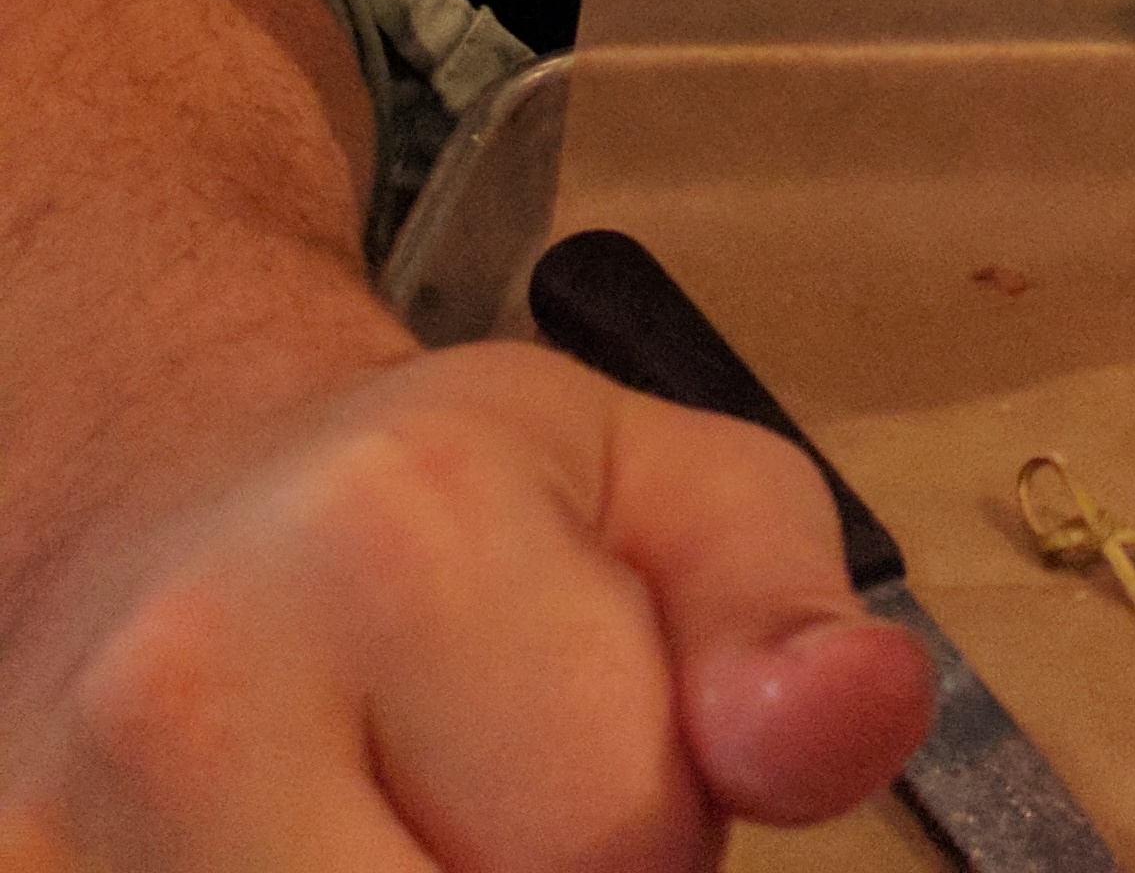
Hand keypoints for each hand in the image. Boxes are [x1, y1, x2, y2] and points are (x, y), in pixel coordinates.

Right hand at [4, 337, 931, 868]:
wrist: (175, 518)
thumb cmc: (454, 514)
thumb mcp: (667, 493)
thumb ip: (779, 617)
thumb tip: (858, 716)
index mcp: (392, 528)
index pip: (614, 839)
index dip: (648, 825)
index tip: (588, 741)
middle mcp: (187, 690)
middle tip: (491, 810)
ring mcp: (53, 839)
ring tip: (407, 835)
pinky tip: (313, 855)